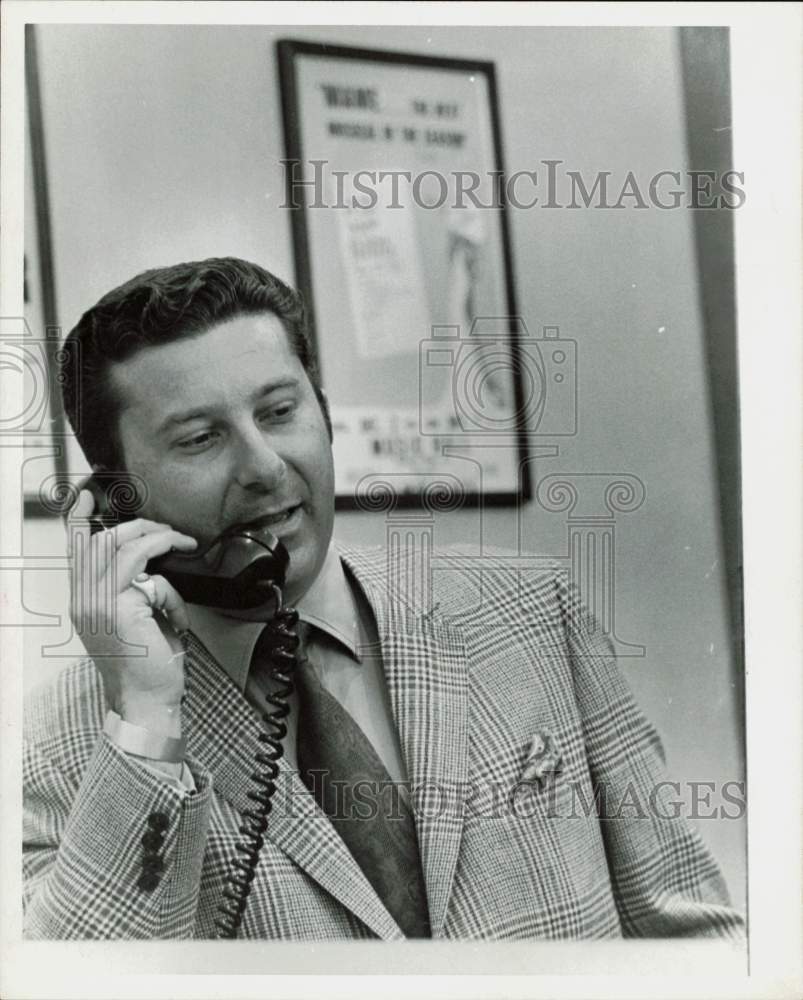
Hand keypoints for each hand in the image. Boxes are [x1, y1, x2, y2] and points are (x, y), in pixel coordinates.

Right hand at [67, 489, 197, 733]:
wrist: (147, 702)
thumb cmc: (146, 666)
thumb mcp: (133, 621)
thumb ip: (130, 591)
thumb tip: (150, 568)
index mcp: (84, 603)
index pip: (75, 553)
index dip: (77, 522)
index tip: (85, 498)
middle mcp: (84, 601)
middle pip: (101, 541)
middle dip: (138, 526)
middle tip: (168, 532)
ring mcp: (98, 604)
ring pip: (124, 547)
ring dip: (158, 538)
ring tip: (181, 543)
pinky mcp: (120, 609)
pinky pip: (149, 574)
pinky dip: (170, 582)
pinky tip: (177, 605)